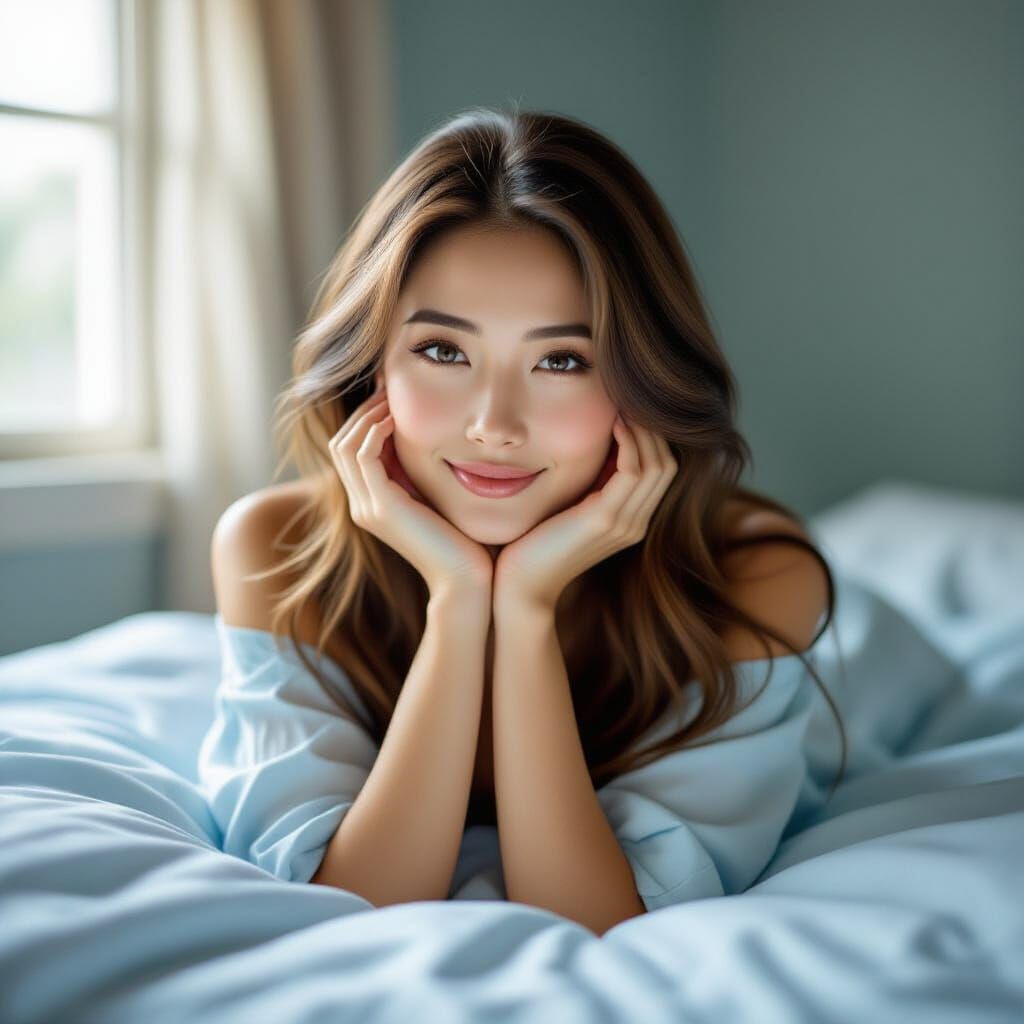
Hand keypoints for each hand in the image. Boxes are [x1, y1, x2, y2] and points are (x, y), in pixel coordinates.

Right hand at [329, 388, 493, 597]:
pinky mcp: (381, 508)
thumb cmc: (465, 542)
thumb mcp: (439, 499)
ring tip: (392, 398)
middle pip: (340, 443)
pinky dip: (375, 432)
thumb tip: (435, 440)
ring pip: (345, 445)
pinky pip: (363, 456)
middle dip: (362, 411)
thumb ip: (425, 475)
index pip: (351, 450)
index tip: (391, 396)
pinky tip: (397, 419)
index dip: (366, 419)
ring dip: (367, 416)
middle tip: (388, 388)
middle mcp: (362, 506)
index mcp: (373, 503)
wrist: (467, 580)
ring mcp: (368, 508)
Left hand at [493, 412, 677, 613]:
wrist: (519, 586)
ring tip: (622, 403)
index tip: (628, 407)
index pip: (661, 470)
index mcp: (630, 520)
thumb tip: (590, 443)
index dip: (650, 436)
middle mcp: (635, 523)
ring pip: (658, 464)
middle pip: (668, 464)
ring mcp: (625, 523)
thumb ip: (587, 483)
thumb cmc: (533, 544)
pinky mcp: (605, 520)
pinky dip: (629, 442)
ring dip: (643, 429)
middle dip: (653, 428)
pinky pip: (633, 471)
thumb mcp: (569, 507)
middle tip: (630, 398)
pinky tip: (613, 423)